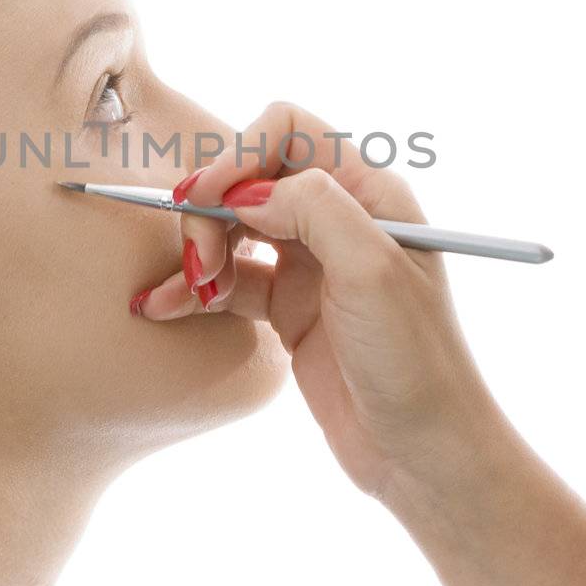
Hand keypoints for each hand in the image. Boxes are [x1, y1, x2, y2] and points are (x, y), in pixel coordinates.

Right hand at [133, 101, 493, 505]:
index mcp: (370, 192)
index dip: (240, 153)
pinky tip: (161, 307)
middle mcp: (340, 218)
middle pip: (250, 176)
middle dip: (211, 208)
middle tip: (199, 261)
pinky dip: (192, 288)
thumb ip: (313, 208)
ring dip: (199, 249)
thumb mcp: (372, 271)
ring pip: (232, 227)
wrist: (424, 455)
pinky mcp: (290, 308)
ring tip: (191, 293)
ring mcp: (312, 264)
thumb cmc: (416, 361)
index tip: (208, 198)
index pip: (288, 130)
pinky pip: (228, 280)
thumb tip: (245, 190)